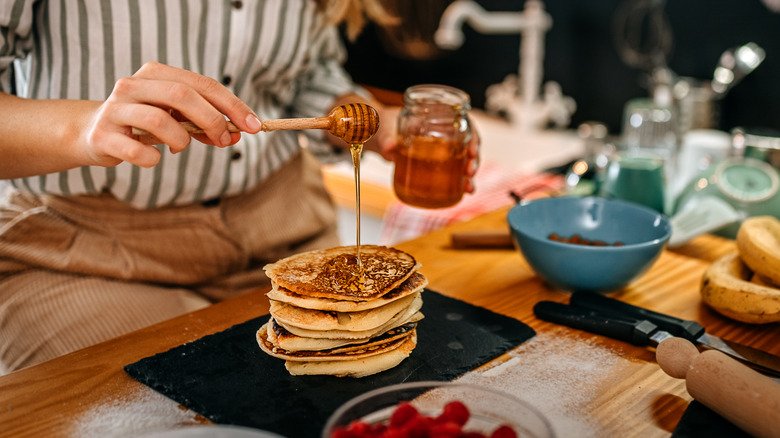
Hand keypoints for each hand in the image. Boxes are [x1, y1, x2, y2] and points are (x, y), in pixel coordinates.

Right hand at [82, 62, 261, 166]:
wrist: (93, 133)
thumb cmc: (145, 124)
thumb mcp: (176, 117)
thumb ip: (204, 122)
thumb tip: (236, 134)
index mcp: (155, 73)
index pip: (202, 84)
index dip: (232, 105)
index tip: (254, 125)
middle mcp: (133, 85)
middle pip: (182, 96)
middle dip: (212, 120)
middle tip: (226, 140)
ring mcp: (115, 109)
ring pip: (160, 121)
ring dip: (182, 140)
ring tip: (179, 147)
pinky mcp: (103, 136)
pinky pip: (139, 152)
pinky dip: (155, 159)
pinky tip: (155, 156)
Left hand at [369, 112, 479, 194]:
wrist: (380, 135)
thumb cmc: (386, 125)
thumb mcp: (386, 129)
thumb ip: (388, 138)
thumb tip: (390, 148)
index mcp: (438, 118)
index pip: (465, 124)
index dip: (473, 137)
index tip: (472, 151)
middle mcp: (444, 134)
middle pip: (469, 145)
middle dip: (474, 160)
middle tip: (470, 172)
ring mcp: (441, 150)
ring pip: (463, 160)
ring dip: (469, 175)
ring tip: (469, 188)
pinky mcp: (435, 163)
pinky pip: (452, 172)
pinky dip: (459, 182)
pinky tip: (463, 193)